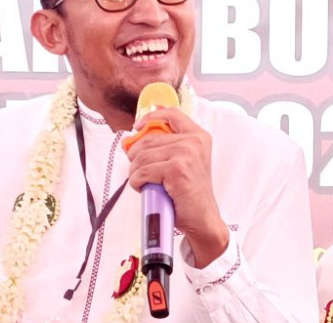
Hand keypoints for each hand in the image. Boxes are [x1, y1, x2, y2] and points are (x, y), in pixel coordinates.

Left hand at [124, 107, 228, 267]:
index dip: (150, 118)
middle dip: (136, 156)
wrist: (203, 218)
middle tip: (141, 171)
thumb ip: (164, 147)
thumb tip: (129, 141)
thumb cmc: (190, 193)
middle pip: (147, 139)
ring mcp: (185, 154)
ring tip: (145, 183)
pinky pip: (142, 172)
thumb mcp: (183, 162)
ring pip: (141, 156)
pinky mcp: (176, 169)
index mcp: (198, 136)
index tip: (138, 126)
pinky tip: (145, 188)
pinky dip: (137, 182)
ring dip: (135, 172)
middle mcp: (194, 141)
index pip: (171, 114)